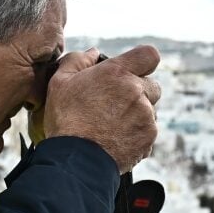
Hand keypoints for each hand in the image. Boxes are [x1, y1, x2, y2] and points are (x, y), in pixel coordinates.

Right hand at [41, 45, 160, 173]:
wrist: (76, 159)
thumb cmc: (66, 119)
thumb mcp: (60, 82)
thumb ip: (78, 61)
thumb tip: (93, 53)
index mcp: (118, 73)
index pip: (149, 55)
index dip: (143, 61)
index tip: (133, 70)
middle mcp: (137, 92)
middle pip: (153, 86)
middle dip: (140, 92)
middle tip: (117, 104)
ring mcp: (146, 116)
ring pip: (151, 110)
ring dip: (138, 115)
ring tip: (113, 125)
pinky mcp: (149, 137)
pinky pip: (149, 131)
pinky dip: (137, 134)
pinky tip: (117, 139)